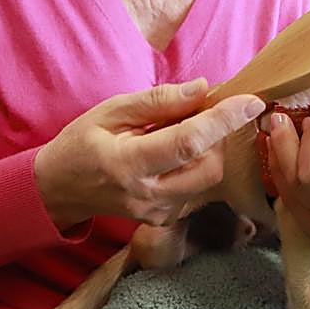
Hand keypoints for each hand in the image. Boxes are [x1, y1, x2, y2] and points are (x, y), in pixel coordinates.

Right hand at [34, 79, 265, 230]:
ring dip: (207, 151)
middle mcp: (147, 195)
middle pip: (209, 166)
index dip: (223, 120)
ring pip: (207, 180)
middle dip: (217, 136)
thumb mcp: (110, 111)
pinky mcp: (163, 219)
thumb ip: (157, 101)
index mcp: (129, 164)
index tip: (251, 101)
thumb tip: (201, 89)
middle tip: (199, 112)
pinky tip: (172, 153)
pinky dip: (195, 165)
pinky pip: (195, 190)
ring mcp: (156, 212)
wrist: (58, 189)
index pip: (188, 142)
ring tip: (180, 131)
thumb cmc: (80, 143)